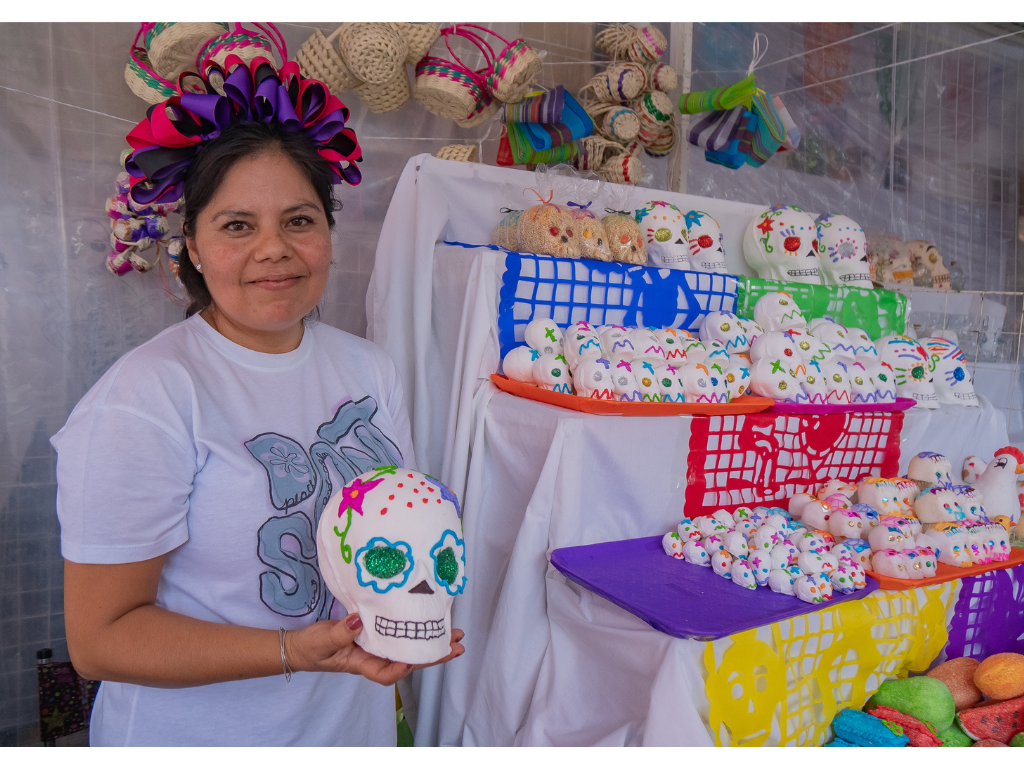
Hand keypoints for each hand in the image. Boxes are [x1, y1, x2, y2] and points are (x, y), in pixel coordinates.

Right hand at [285, 614, 464, 685]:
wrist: (300, 646)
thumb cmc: (311, 648)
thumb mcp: (322, 641)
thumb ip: (339, 633)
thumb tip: (358, 621)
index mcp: (361, 663)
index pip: (386, 673)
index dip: (402, 669)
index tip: (414, 661)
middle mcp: (373, 657)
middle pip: (408, 662)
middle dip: (433, 656)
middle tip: (456, 646)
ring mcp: (375, 647)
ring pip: (407, 649)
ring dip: (430, 643)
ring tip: (453, 636)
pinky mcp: (374, 634)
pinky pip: (398, 636)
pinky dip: (414, 631)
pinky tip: (428, 624)